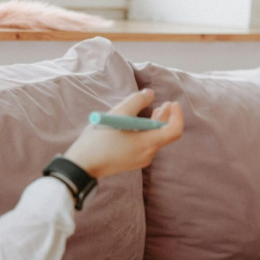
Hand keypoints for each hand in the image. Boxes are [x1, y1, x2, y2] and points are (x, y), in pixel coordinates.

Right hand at [63, 89, 183, 178]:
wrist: (81, 165)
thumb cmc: (99, 139)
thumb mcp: (118, 114)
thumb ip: (137, 101)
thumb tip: (150, 94)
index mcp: (147, 144)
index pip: (175, 131)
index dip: (177, 115)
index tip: (172, 103)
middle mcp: (147, 154)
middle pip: (165, 134)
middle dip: (166, 117)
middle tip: (166, 103)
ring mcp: (139, 160)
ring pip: (155, 139)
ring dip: (156, 123)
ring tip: (157, 110)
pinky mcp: (131, 161)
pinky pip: (145, 144)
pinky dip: (147, 132)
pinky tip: (140, 123)